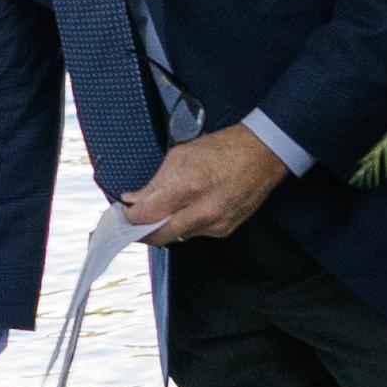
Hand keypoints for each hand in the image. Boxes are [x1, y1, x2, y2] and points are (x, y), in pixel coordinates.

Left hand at [118, 121, 288, 248]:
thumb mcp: (180, 155)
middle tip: (133, 223)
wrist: (262, 154)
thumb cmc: (224, 149)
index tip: (123, 214)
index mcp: (187, 187)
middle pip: (159, 236)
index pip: (146, 216)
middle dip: (141, 232)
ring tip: (161, 212)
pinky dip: (185, 225)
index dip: (129, 218)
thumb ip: (155, 182)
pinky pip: (195, 234)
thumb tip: (135, 200)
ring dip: (164, 228)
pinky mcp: (225, 230)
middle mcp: (202, 211)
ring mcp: (215, 224)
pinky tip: (186, 211)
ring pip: (177, 237)